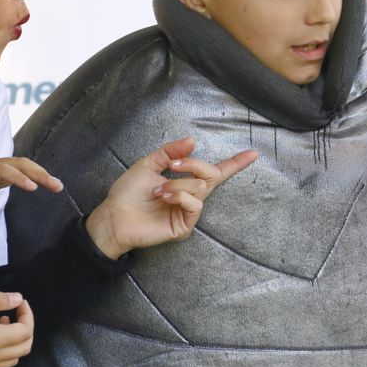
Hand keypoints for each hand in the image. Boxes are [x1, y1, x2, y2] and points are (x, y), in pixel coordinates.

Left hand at [0, 157, 62, 208]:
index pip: (2, 170)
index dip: (17, 177)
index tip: (32, 187)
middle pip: (18, 164)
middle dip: (37, 173)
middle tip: (55, 185)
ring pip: (24, 166)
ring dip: (42, 174)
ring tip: (59, 186)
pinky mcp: (4, 175)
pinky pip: (24, 172)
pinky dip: (38, 177)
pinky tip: (52, 184)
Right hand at [0, 291, 34, 366]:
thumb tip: (18, 299)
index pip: (26, 330)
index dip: (28, 314)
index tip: (20, 302)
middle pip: (25, 347)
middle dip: (25, 327)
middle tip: (14, 312)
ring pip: (14, 358)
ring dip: (15, 340)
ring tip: (1, 322)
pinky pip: (1, 364)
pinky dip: (5, 351)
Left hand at [84, 136, 257, 258]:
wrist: (114, 216)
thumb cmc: (128, 193)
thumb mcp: (148, 164)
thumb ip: (170, 152)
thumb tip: (193, 141)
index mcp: (184, 182)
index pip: (215, 172)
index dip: (235, 163)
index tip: (253, 154)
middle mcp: (190, 196)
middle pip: (211, 175)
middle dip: (194, 165)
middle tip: (172, 166)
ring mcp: (188, 212)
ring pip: (200, 188)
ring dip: (177, 184)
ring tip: (157, 191)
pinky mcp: (185, 226)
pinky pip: (195, 205)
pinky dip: (180, 196)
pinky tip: (163, 198)